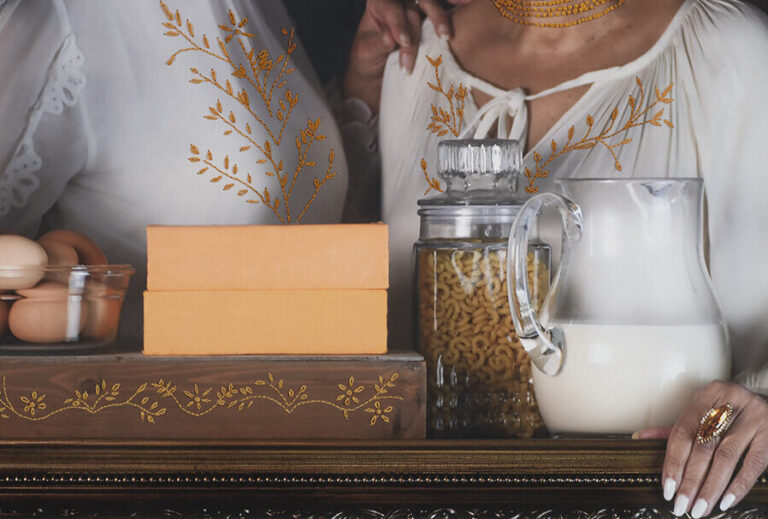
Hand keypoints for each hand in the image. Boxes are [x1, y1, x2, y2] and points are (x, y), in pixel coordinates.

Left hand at [342, 0, 474, 112]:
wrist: (376, 72)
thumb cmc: (368, 59)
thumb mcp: (366, 54)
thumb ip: (377, 44)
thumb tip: (391, 37)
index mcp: (379, 4)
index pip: (391, 8)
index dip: (398, 23)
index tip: (404, 41)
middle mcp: (398, 3)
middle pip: (413, 7)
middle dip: (421, 26)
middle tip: (431, 41)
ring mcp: (415, 9)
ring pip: (430, 5)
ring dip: (440, 18)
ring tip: (446, 37)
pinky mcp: (429, 19)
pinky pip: (441, 12)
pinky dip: (451, 14)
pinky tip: (460, 16)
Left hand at [634, 381, 767, 517]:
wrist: (766, 400)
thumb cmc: (729, 411)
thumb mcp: (703, 412)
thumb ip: (674, 428)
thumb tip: (640, 437)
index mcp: (706, 395)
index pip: (682, 432)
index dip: (673, 462)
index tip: (667, 488)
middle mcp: (729, 402)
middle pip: (703, 447)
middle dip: (690, 481)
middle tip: (682, 505)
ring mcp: (753, 417)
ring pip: (726, 457)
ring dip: (711, 487)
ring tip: (700, 508)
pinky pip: (753, 463)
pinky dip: (738, 485)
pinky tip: (725, 501)